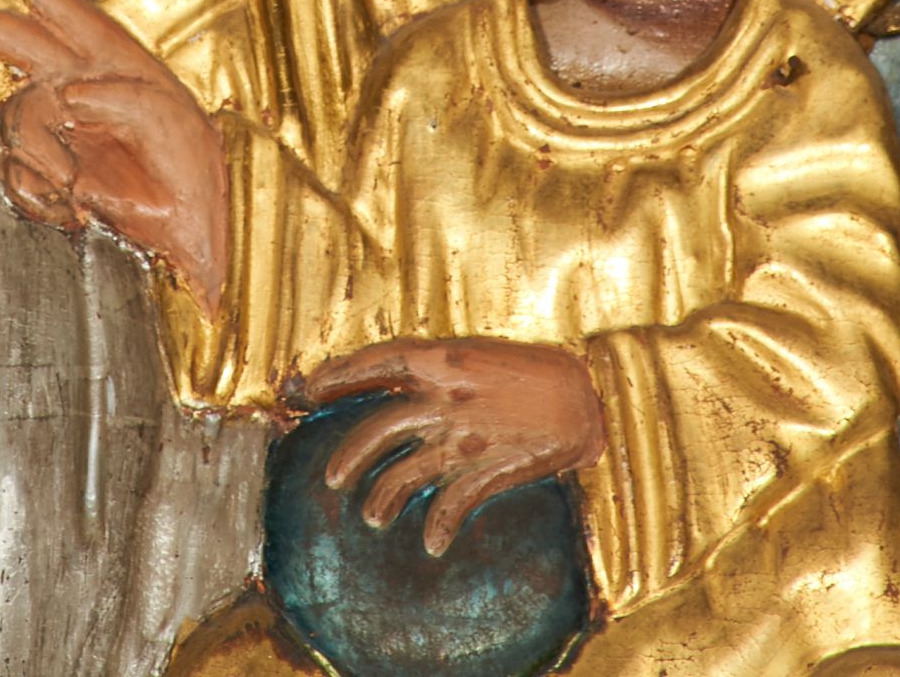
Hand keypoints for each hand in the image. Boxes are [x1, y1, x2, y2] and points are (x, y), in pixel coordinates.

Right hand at [0, 0, 228, 305]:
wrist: (184, 233)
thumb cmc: (189, 169)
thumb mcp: (174, 123)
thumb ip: (126, 99)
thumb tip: (70, 94)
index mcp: (118, 65)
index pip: (81, 23)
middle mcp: (82, 89)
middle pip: (29, 48)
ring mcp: (60, 130)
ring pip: (19, 118)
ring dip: (41, 154)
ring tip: (75, 186)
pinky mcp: (47, 173)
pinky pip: (15, 170)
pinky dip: (36, 190)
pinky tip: (72, 208)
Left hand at [300, 338, 607, 556]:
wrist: (591, 396)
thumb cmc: (537, 372)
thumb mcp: (480, 354)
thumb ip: (438, 370)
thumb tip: (395, 383)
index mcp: (444, 359)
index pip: (377, 362)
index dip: (337, 376)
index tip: (308, 391)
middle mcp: (447, 398)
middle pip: (377, 429)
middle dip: (347, 456)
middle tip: (332, 478)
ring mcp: (465, 437)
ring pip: (403, 474)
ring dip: (382, 500)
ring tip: (372, 515)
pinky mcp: (488, 469)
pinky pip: (450, 505)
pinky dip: (438, 528)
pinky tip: (432, 544)